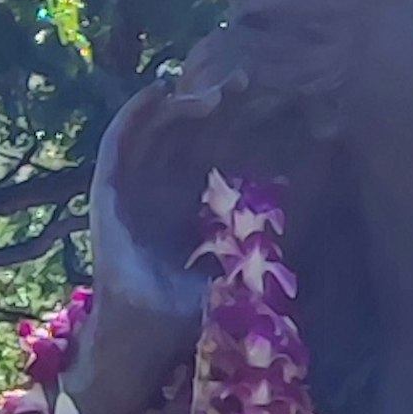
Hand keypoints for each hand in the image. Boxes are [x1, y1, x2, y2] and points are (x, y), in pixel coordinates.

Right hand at [90, 65, 246, 315]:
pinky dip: (133, 116)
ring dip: (180, 105)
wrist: (143, 332)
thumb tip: (305, 235)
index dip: (233, 124)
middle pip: (185, 132)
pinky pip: (118, 144)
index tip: (261, 103)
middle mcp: (158, 189)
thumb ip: (256, 254)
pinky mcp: (107, 191)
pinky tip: (156, 92)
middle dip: (211, 105)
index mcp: (188, 202)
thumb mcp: (233, 272)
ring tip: (209, 88)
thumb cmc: (186, 310)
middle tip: (243, 81)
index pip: (210, 149)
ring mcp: (131, 188)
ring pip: (154, 131)